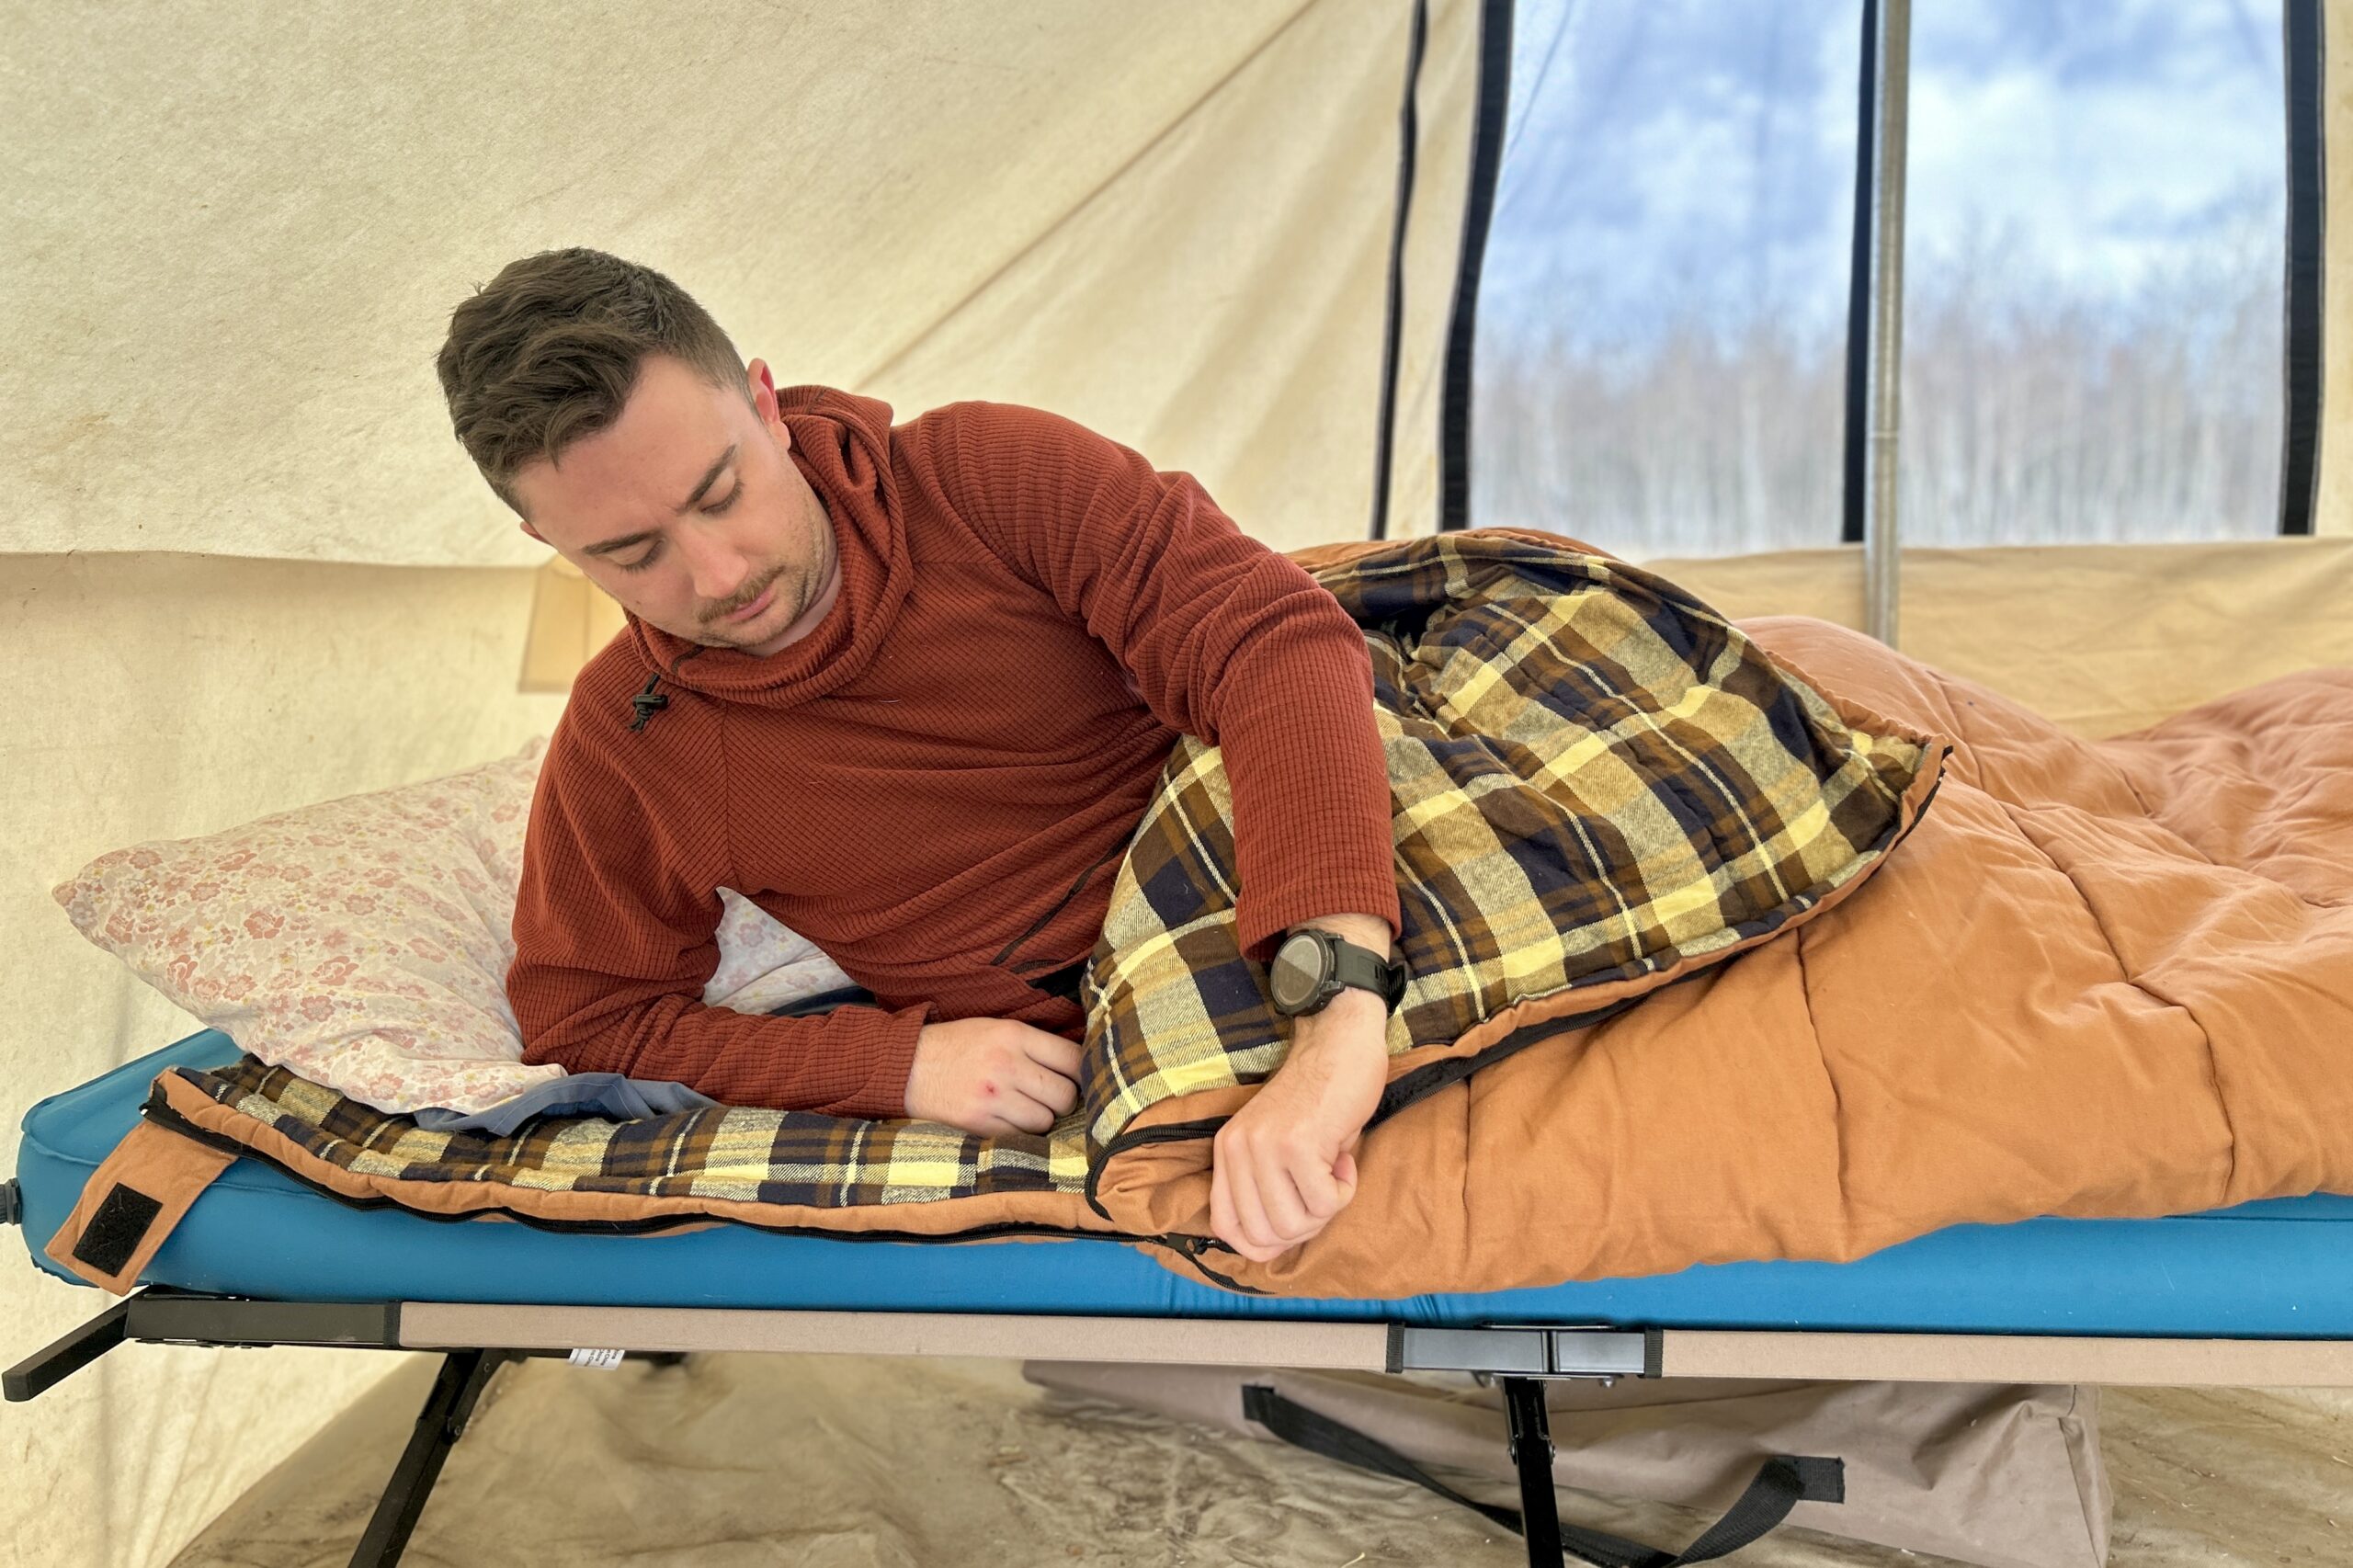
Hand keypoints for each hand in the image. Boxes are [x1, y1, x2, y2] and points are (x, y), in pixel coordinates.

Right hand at [904, 1016, 1081, 1136]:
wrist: (905, 1067)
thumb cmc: (957, 1046)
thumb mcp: (995, 1028)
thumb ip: (1033, 1043)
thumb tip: (1077, 1064)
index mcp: (1014, 1035)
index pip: (1072, 1059)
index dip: (1080, 1072)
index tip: (1074, 1078)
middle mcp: (1006, 1065)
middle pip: (1065, 1095)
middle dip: (1063, 1100)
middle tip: (1049, 1097)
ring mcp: (992, 1098)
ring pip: (1045, 1121)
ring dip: (1040, 1119)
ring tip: (1023, 1108)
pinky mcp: (979, 1124)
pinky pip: (1019, 1137)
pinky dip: (1019, 1133)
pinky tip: (1006, 1120)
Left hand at [1209, 987, 1389, 1262]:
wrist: (1341, 1043)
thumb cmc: (1318, 1098)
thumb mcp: (1275, 1146)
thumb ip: (1266, 1188)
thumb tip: (1274, 1245)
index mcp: (1226, 1151)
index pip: (1226, 1228)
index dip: (1263, 1244)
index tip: (1295, 1223)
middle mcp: (1237, 1149)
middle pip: (1264, 1236)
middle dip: (1304, 1228)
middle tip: (1323, 1194)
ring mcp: (1264, 1147)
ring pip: (1293, 1225)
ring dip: (1325, 1210)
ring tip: (1333, 1173)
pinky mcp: (1298, 1143)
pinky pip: (1325, 1203)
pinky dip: (1345, 1191)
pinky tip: (1345, 1158)